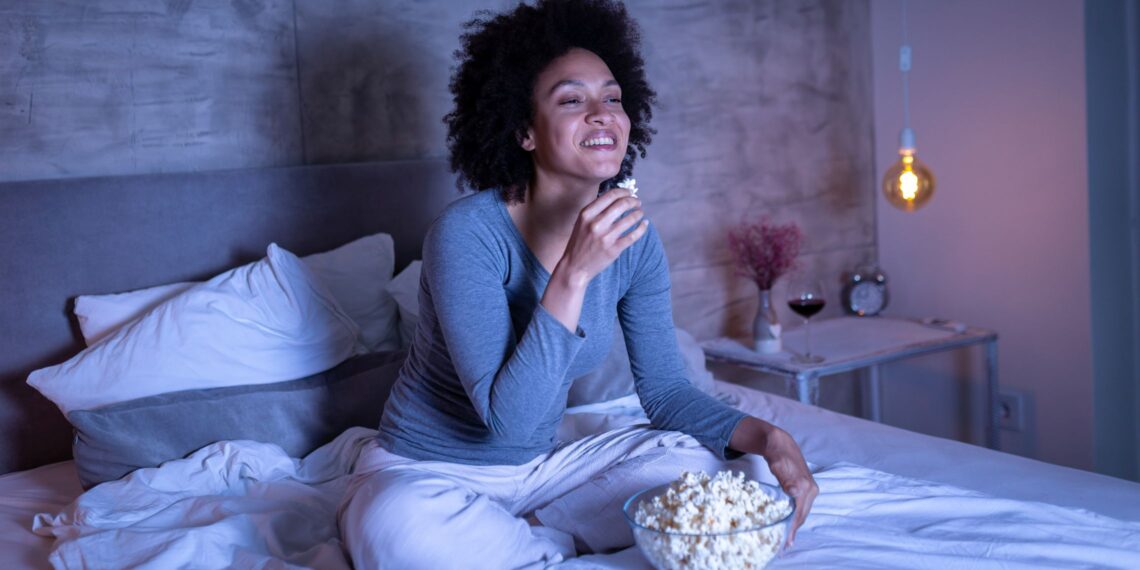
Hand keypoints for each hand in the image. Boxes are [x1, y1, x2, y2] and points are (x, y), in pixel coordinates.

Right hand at [554, 188, 647, 286]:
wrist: (574, 267)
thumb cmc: (580, 242)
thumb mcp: (582, 222)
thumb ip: (597, 210)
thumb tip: (618, 197)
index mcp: (586, 214)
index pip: (610, 195)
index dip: (624, 191)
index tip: (630, 193)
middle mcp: (596, 224)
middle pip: (622, 204)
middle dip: (633, 201)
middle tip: (637, 203)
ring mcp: (606, 237)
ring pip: (630, 218)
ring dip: (638, 213)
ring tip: (640, 213)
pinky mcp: (614, 249)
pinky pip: (634, 235)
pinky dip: (642, 228)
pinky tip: (644, 224)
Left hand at [728, 417, 816, 547]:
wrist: (780, 445)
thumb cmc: (778, 456)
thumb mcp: (779, 467)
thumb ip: (786, 481)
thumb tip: (794, 491)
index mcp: (806, 487)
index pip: (800, 512)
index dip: (793, 527)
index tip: (787, 539)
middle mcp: (811, 490)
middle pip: (803, 514)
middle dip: (795, 530)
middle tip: (786, 543)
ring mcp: (810, 489)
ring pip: (803, 511)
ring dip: (796, 524)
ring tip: (787, 537)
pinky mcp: (806, 489)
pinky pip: (801, 506)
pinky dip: (796, 516)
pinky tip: (790, 522)